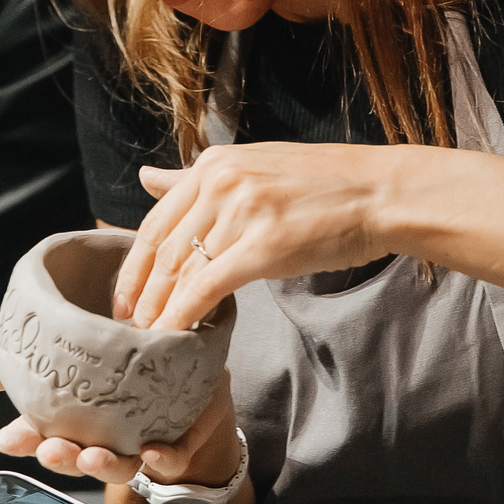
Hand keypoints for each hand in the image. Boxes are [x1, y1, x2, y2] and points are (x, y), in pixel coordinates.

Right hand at [0, 346, 240, 490]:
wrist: (189, 350)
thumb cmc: (119, 357)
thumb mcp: (71, 344)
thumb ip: (25, 356)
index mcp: (77, 416)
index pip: (43, 434)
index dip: (25, 441)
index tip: (7, 439)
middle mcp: (108, 434)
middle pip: (79, 457)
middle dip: (61, 459)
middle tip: (49, 449)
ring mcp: (144, 437)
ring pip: (121, 464)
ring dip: (104, 466)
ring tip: (92, 457)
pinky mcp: (184, 435)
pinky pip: (174, 456)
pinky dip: (163, 460)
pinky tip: (153, 454)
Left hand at [117, 141, 400, 330]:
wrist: (379, 193)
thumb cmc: (322, 187)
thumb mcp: (252, 167)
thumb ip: (195, 179)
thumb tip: (146, 177)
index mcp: (213, 164)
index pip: (155, 220)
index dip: (134, 265)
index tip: (123, 297)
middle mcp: (220, 182)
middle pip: (162, 248)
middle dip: (139, 294)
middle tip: (126, 328)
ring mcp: (242, 212)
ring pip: (181, 270)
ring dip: (158, 310)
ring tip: (146, 339)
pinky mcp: (264, 245)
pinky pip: (207, 287)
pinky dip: (183, 315)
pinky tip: (173, 337)